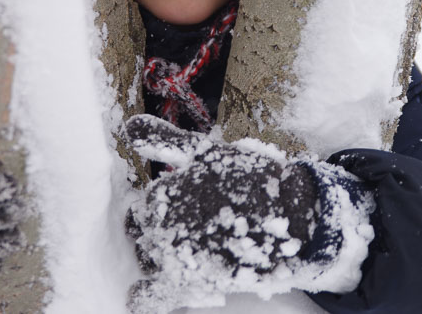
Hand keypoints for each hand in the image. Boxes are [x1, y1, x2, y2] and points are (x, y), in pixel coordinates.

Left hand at [125, 114, 373, 311]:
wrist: (292, 217)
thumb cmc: (248, 179)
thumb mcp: (205, 153)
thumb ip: (165, 142)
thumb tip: (129, 125)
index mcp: (165, 195)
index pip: (146, 206)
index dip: (160, 206)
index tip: (176, 204)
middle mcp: (166, 227)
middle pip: (144, 233)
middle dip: (156, 229)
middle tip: (185, 225)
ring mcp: (179, 257)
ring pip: (151, 259)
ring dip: (157, 255)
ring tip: (183, 248)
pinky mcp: (194, 282)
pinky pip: (158, 294)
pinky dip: (146, 298)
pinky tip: (137, 298)